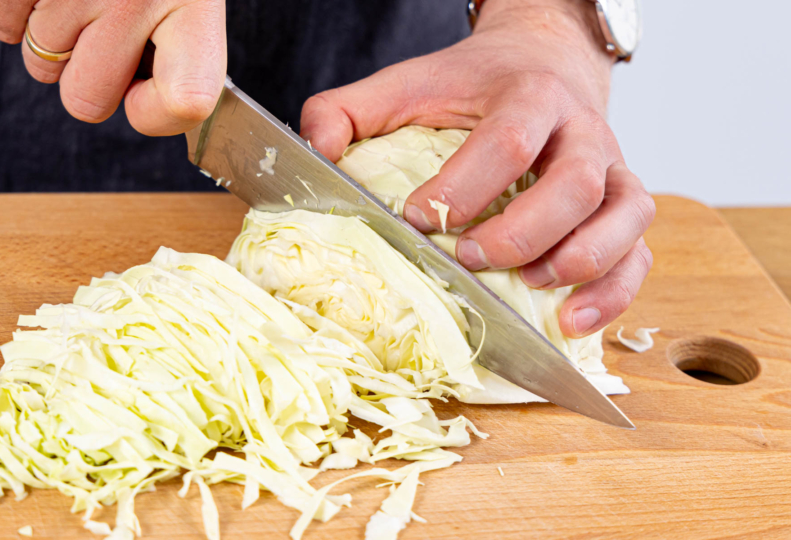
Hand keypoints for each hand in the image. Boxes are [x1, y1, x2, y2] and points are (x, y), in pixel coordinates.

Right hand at [0, 0, 226, 134]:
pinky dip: (16, 14)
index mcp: (193, 4)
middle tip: (102, 46)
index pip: (188, 101)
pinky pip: (3, 25)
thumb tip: (141, 104)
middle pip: (87, 100)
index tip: (146, 97)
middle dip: (89, 83)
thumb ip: (182, 52)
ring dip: (55, 41)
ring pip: (42, 64)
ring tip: (80, 0)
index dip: (158, 114)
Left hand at [300, 0, 654, 338]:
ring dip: (578, 263)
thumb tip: (315, 149)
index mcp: (529, 95)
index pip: (508, 142)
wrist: (545, 64)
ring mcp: (613, 168)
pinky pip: (639, 252)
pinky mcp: (625, 204)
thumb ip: (351, 109)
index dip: (464, 187)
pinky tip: (573, 320)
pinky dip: (614, 292)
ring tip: (528, 287)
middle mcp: (582, 132)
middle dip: (520, 233)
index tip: (418, 217)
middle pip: (574, 185)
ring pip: (623, 217)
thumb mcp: (408, 83)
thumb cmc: (475, 86)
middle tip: (469, 258)